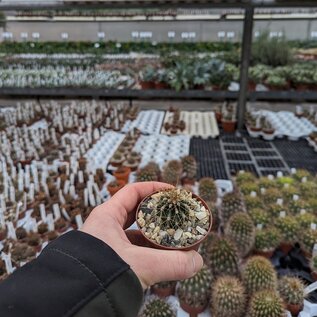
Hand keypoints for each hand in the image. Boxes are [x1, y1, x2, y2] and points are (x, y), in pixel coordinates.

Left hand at [81, 182, 202, 288]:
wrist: (76, 302)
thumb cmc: (100, 275)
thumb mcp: (141, 265)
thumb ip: (172, 263)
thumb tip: (197, 261)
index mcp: (107, 216)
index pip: (133, 191)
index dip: (154, 188)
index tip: (172, 192)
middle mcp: (106, 227)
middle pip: (136, 210)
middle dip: (157, 212)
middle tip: (175, 214)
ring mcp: (108, 243)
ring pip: (135, 232)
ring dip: (153, 234)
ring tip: (172, 237)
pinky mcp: (110, 259)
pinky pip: (132, 249)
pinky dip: (147, 250)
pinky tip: (160, 256)